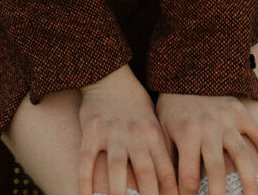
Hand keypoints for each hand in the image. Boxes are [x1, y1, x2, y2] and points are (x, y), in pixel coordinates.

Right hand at [79, 65, 177, 194]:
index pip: (167, 172)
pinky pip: (87, 160)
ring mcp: (113, 132)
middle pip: (146, 174)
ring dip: (118, 194)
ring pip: (116, 168)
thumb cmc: (135, 105)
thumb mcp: (154, 124)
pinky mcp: (92, 130)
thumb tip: (173, 182)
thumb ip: (160, 151)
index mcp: (154, 135)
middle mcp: (136, 135)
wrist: (111, 75)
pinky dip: (85, 180)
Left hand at [155, 93, 257, 194]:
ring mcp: (228, 119)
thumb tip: (167, 191)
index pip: (188, 175)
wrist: (185, 74)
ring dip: (249, 183)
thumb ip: (168, 161)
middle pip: (217, 170)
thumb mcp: (163, 133)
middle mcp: (209, 126)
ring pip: (242, 155)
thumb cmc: (172, 111)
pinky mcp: (241, 112)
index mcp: (186, 133)